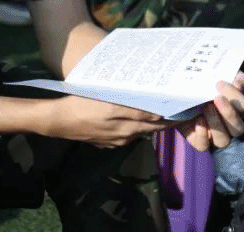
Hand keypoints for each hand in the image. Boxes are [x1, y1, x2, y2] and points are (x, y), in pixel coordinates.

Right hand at [47, 96, 170, 147]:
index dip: (170, 119)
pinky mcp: (107, 141)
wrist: (59, 120)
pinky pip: (126, 133)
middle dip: (163, 120)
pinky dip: (133, 125)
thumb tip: (156, 114)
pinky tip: (131, 115)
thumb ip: (134, 110)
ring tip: (156, 108)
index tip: (184, 110)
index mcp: (127, 127)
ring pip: (138, 130)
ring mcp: (115, 140)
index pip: (156, 124)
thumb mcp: (109, 103)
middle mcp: (124, 136)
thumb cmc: (83, 105)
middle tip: (175, 108)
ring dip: (148, 122)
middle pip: (149, 128)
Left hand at [175, 71, 243, 151]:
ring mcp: (214, 135)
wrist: (173, 94)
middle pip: (239, 127)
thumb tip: (241, 82)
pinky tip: (198, 121)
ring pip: (224, 140)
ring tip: (206, 108)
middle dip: (229, 112)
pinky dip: (202, 135)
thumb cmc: (198, 83)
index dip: (235, 95)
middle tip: (216, 97)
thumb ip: (229, 73)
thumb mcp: (212, 74)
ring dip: (216, 124)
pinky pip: (204, 146)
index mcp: (234, 106)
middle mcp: (228, 124)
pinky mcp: (199, 141)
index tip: (220, 82)